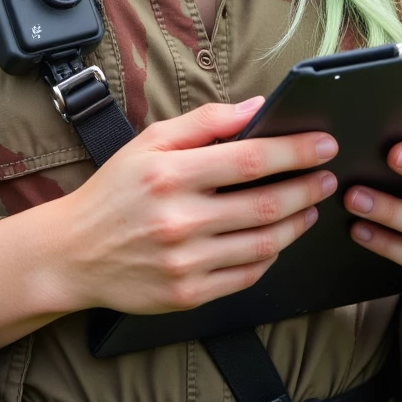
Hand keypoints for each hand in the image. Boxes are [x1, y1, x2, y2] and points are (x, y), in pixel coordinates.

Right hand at [0, 97, 339, 356]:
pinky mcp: (188, 295)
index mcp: (169, 174)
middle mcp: (179, 219)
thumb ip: (205, 122)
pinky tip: (277, 238)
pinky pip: (247, 275)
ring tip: (310, 206)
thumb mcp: (150, 142)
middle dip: (307, 187)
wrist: (73, 253)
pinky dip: (270, 255)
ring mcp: (185, 261)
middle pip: (265, 204)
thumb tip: (257, 107)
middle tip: (328, 176)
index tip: (323, 143)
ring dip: (297, 223)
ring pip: (264, 243)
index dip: (295, 151)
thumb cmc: (115, 191)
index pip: (249, 159)